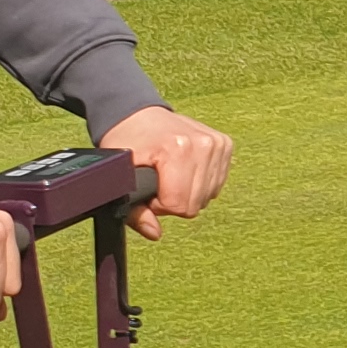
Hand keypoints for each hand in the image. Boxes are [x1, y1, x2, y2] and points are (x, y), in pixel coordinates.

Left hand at [106, 104, 234, 240]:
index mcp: (178, 148)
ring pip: (208, 196)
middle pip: (195, 203)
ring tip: (170, 173)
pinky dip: (200, 183)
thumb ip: (134, 211)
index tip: (149, 187)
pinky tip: (184, 169)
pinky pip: (216, 184)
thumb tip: (154, 233)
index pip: (179, 204)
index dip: (160, 204)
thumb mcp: (121, 176)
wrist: (139, 114)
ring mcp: (218, 143)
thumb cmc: (127, 142)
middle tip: (159, 180)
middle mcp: (203, 144)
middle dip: (174, 199)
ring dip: (188, 192)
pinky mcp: (225, 144)